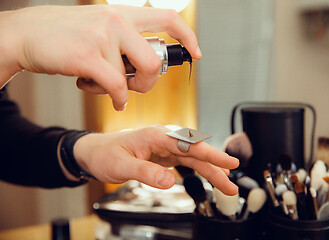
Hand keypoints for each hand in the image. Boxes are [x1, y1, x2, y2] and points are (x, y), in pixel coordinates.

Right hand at [0, 5, 200, 110]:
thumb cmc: (64, 35)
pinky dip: (117, 100)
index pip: (167, 17)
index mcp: (123, 14)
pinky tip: (111, 99)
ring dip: (125, 92)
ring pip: (133, 77)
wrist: (26, 34)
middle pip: (154, 60)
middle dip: (149, 83)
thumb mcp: (99, 27)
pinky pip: (116, 87)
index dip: (187, 36)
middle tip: (134, 87)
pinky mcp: (87, 55)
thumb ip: (124, 41)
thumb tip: (145, 65)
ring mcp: (102, 37)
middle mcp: (116, 21)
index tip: (196, 52)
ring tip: (106, 88)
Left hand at [73, 125, 238, 195]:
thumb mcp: (122, 166)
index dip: (211, 155)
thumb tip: (169, 181)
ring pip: (194, 158)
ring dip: (210, 172)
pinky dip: (199, 170)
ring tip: (226, 185)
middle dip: (216, 168)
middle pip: (196, 153)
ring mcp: (165, 147)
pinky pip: (186, 162)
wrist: (95, 152)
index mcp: (156, 136)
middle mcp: (164, 139)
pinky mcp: (164, 155)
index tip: (229, 163)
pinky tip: (209, 176)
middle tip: (232, 184)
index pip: (189, 144)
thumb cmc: (105, 154)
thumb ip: (146, 173)